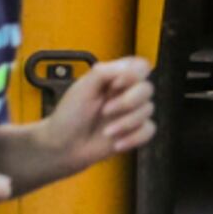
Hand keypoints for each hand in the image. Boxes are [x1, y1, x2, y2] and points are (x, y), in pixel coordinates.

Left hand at [47, 57, 157, 172]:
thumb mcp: (83, 87)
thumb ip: (106, 72)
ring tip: (107, 132)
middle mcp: (125, 93)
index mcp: (114, 78)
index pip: (140, 66)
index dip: (134, 74)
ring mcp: (131, 113)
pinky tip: (116, 143)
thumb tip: (129, 68)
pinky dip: (133, 138)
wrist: (63, 147)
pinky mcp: (134, 132)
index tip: (116, 84)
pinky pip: (149, 130)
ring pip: (148, 110)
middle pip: (147, 89)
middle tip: (105, 110)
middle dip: (128, 102)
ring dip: (126, 123)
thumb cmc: (69, 116)